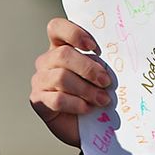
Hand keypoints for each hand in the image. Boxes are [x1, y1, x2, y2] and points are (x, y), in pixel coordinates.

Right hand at [29, 18, 109, 147]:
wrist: (90, 127)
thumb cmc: (97, 95)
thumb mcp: (101, 75)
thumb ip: (102, 63)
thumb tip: (116, 58)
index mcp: (61, 47)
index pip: (56, 27)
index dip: (74, 33)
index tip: (94, 48)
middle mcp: (47, 61)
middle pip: (63, 54)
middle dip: (88, 68)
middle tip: (106, 82)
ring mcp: (40, 80)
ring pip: (61, 77)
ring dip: (86, 89)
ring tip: (103, 100)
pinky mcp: (38, 100)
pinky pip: (56, 99)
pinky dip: (76, 104)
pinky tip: (87, 109)